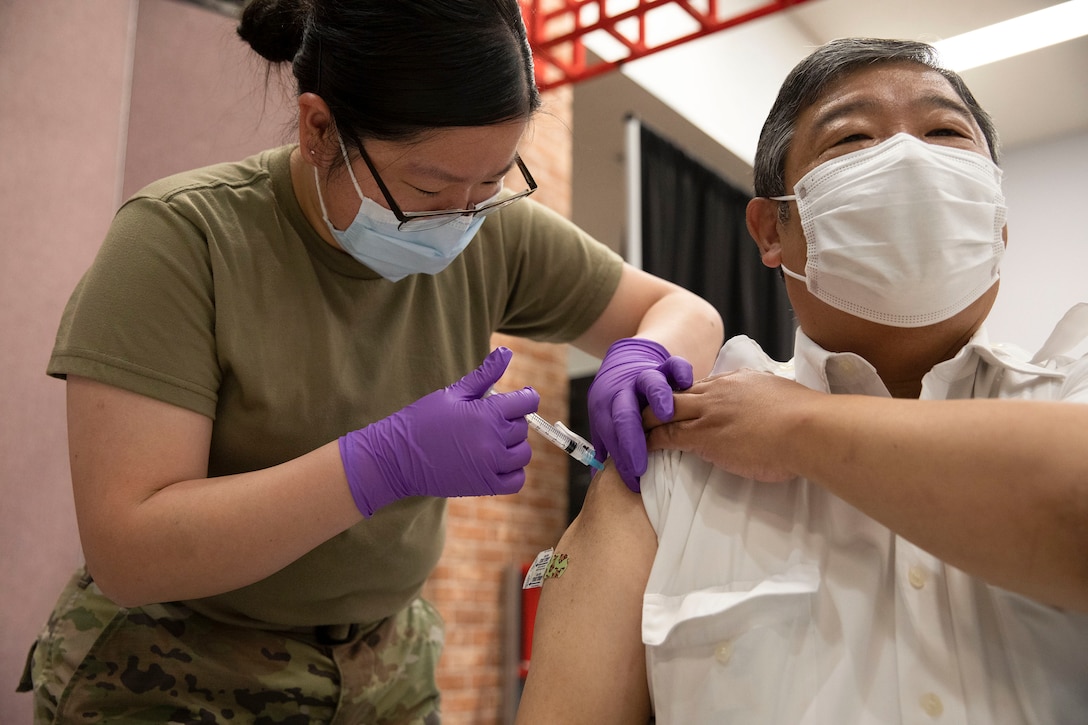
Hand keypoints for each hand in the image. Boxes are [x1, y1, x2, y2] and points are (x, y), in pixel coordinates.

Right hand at [339, 347, 539, 516]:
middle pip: (522, 427)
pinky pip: (516, 480)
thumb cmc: (422, 420)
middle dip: (510, 420)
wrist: (396, 458)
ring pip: (523, 453)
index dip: (524, 398)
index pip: (527, 402)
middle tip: (486, 420)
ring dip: (512, 446)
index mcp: (487, 413)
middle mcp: (493, 440)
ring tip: (490, 441)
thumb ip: (485, 375)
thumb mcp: (453, 393)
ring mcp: (490, 466)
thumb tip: (506, 352)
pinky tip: (496, 462)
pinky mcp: (484, 486)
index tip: (517, 399)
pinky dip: (512, 472)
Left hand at [588, 338, 693, 491]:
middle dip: (631, 441)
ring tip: (666, 414)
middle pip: (623, 414)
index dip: (620, 461)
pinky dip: (681, 372)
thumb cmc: (619, 403)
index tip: (633, 482)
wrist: (627, 362)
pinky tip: (688, 384)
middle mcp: (623, 391)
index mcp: (605, 407)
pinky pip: (674, 365)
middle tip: (640, 467)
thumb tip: (599, 476)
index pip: (610, 436)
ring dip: (656, 397)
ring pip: (649, 383)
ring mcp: (644, 376)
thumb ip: (606, 444)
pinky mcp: (665, 366)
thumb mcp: (606, 420)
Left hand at [645, 369, 819, 481]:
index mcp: (736, 380)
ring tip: (629, 433)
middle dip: (653, 402)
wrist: (807, 429)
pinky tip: (637, 451)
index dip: (683, 398)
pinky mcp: (702, 436)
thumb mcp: (782, 397)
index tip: (673, 407)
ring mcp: (707, 412)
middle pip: (673, 392)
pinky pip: (665, 436)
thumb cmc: (806, 419)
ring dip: (643, 422)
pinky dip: (647, 442)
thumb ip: (767, 400)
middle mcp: (716, 391)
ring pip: (662, 411)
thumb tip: (770, 407)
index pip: (699, 386)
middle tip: (639, 415)